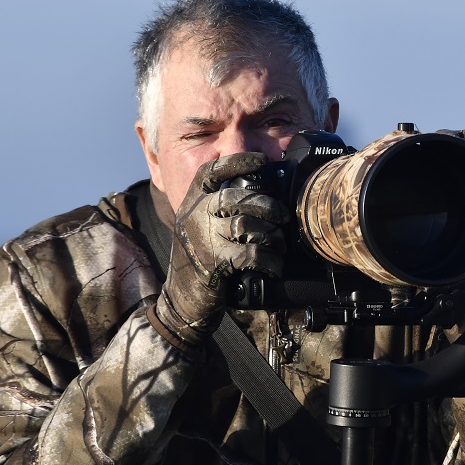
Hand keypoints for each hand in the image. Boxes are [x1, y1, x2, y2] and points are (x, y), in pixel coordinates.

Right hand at [152, 152, 291, 348]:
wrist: (182, 302)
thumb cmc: (200, 261)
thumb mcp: (200, 228)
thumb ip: (219, 210)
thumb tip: (261, 195)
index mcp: (191, 203)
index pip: (210, 171)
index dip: (237, 162)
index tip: (262, 162)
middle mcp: (193, 216)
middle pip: (236, 198)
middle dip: (267, 205)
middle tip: (283, 217)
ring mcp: (202, 239)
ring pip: (247, 225)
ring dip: (272, 235)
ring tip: (280, 245)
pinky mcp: (213, 263)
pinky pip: (251, 254)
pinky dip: (269, 261)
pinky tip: (275, 266)